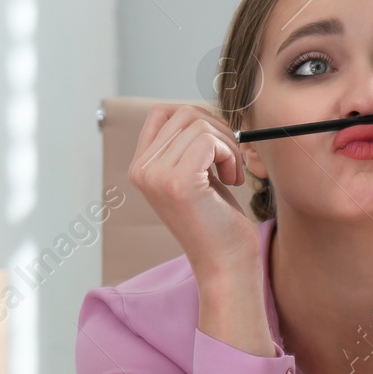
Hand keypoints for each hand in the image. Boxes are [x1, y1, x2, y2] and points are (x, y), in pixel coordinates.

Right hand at [129, 103, 259, 277]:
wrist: (224, 263)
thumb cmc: (216, 220)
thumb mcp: (195, 175)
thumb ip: (187, 144)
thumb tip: (202, 110)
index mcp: (140, 168)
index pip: (162, 112)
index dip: (197, 118)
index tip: (216, 145)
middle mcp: (141, 170)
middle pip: (184, 113)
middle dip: (218, 129)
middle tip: (230, 161)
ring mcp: (156, 176)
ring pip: (200, 124)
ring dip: (228, 144)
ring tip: (231, 174)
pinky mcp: (178, 182)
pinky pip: (210, 140)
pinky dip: (230, 155)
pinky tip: (232, 180)